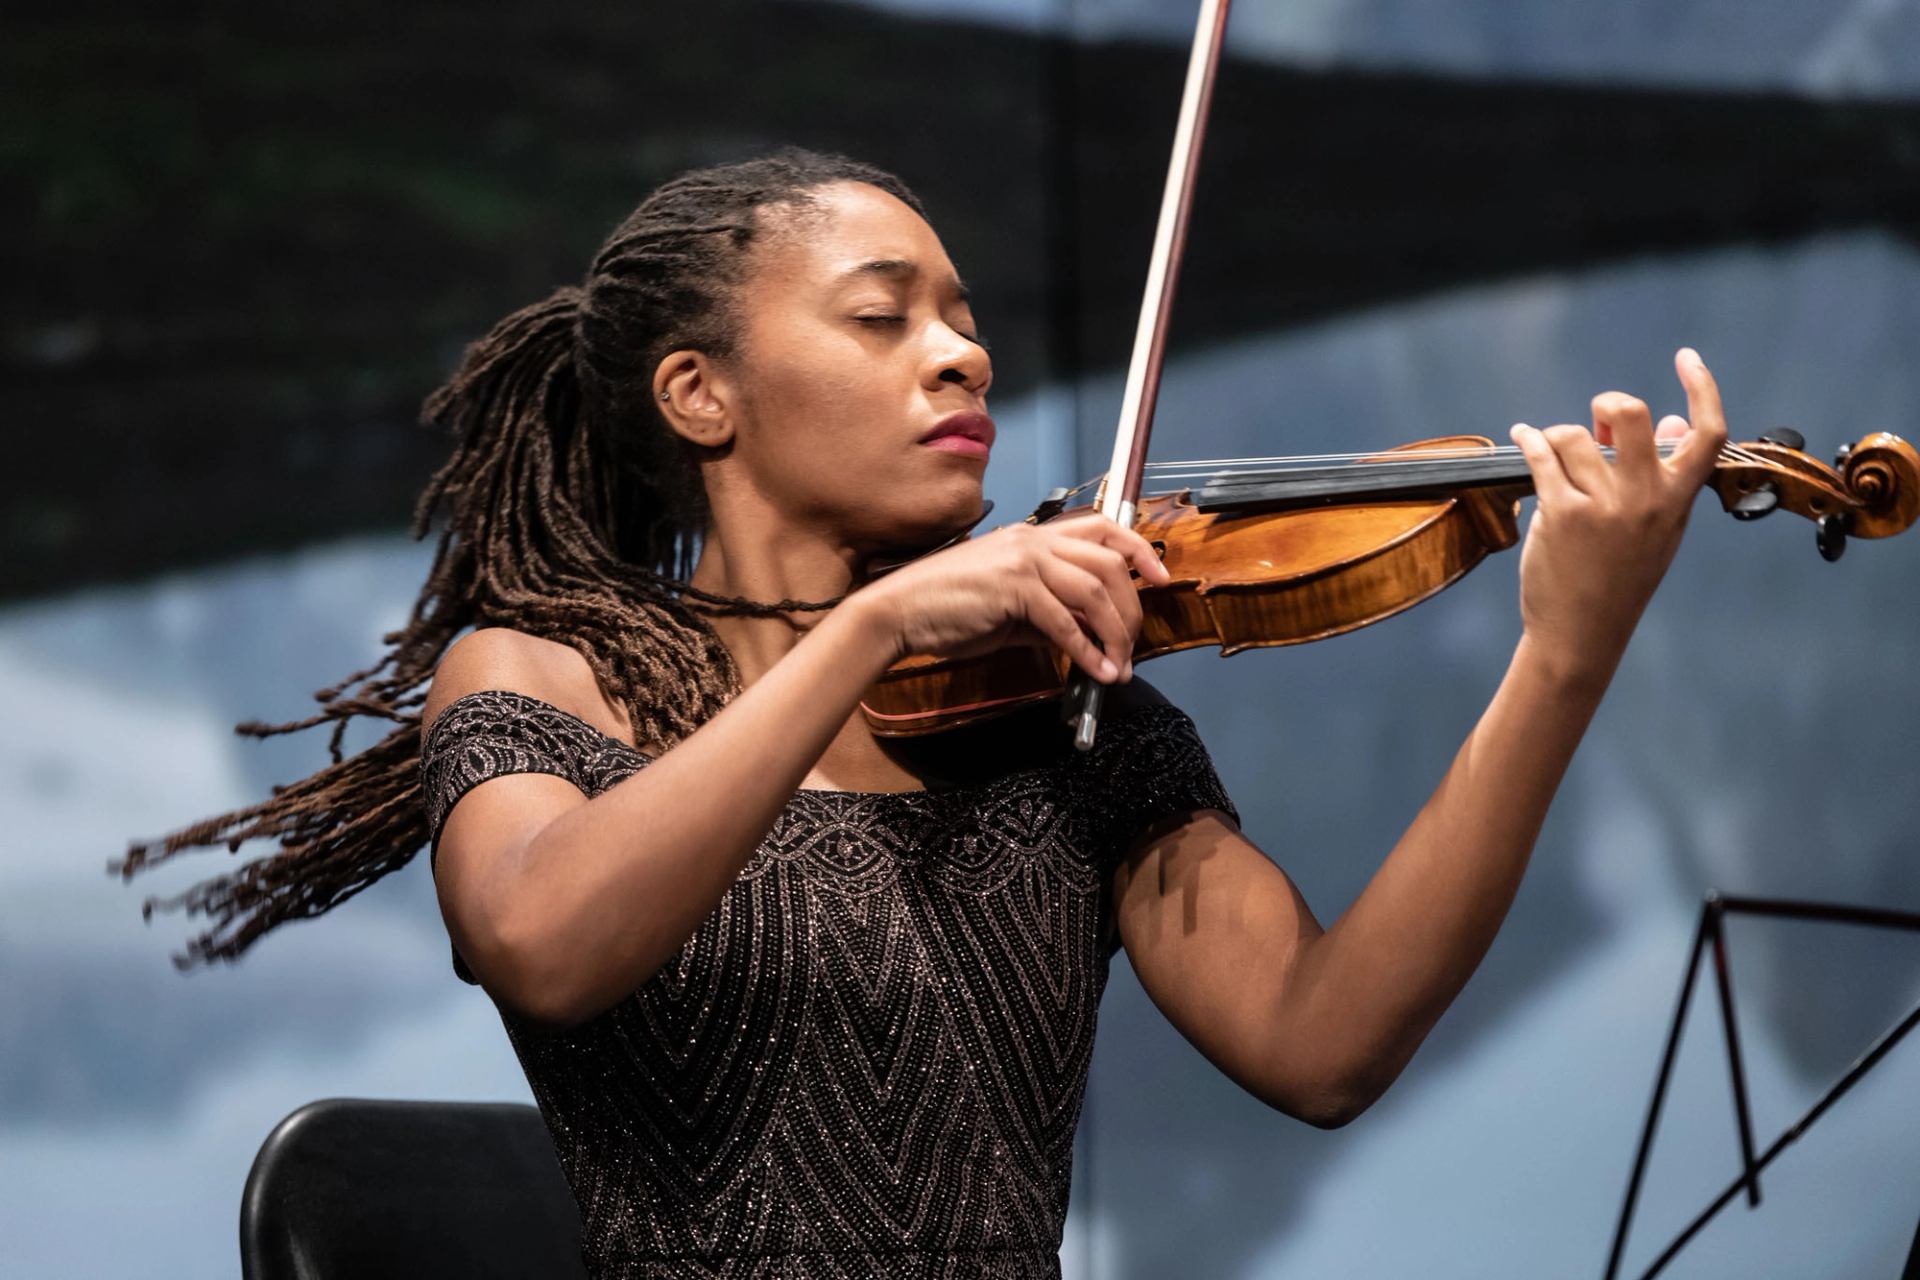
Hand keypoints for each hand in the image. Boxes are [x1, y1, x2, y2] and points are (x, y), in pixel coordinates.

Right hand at [858, 509, 1170, 680]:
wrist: (899, 613)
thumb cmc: (947, 610)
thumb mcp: (1009, 607)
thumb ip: (1050, 611)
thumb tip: (1089, 634)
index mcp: (1032, 536)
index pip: (1101, 526)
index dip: (1138, 548)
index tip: (1160, 576)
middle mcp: (1032, 540)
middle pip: (1109, 562)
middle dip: (1131, 609)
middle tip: (1132, 644)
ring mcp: (1023, 560)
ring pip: (1095, 590)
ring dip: (1114, 633)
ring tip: (1117, 665)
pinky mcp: (1012, 588)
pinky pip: (1065, 622)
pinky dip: (1086, 651)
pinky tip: (1094, 671)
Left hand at [1507, 347, 1728, 682]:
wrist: (1582, 634)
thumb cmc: (1618, 578)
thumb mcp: (1658, 530)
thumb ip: (1667, 477)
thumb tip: (1673, 421)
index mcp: (1678, 500)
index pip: (1707, 435)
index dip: (1702, 389)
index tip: (1688, 359)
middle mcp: (1646, 499)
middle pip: (1629, 414)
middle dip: (1607, 405)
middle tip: (1595, 422)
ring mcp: (1604, 506)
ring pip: (1572, 437)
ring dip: (1556, 439)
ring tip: (1552, 458)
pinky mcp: (1563, 514)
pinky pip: (1541, 456)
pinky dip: (1528, 440)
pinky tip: (1523, 437)